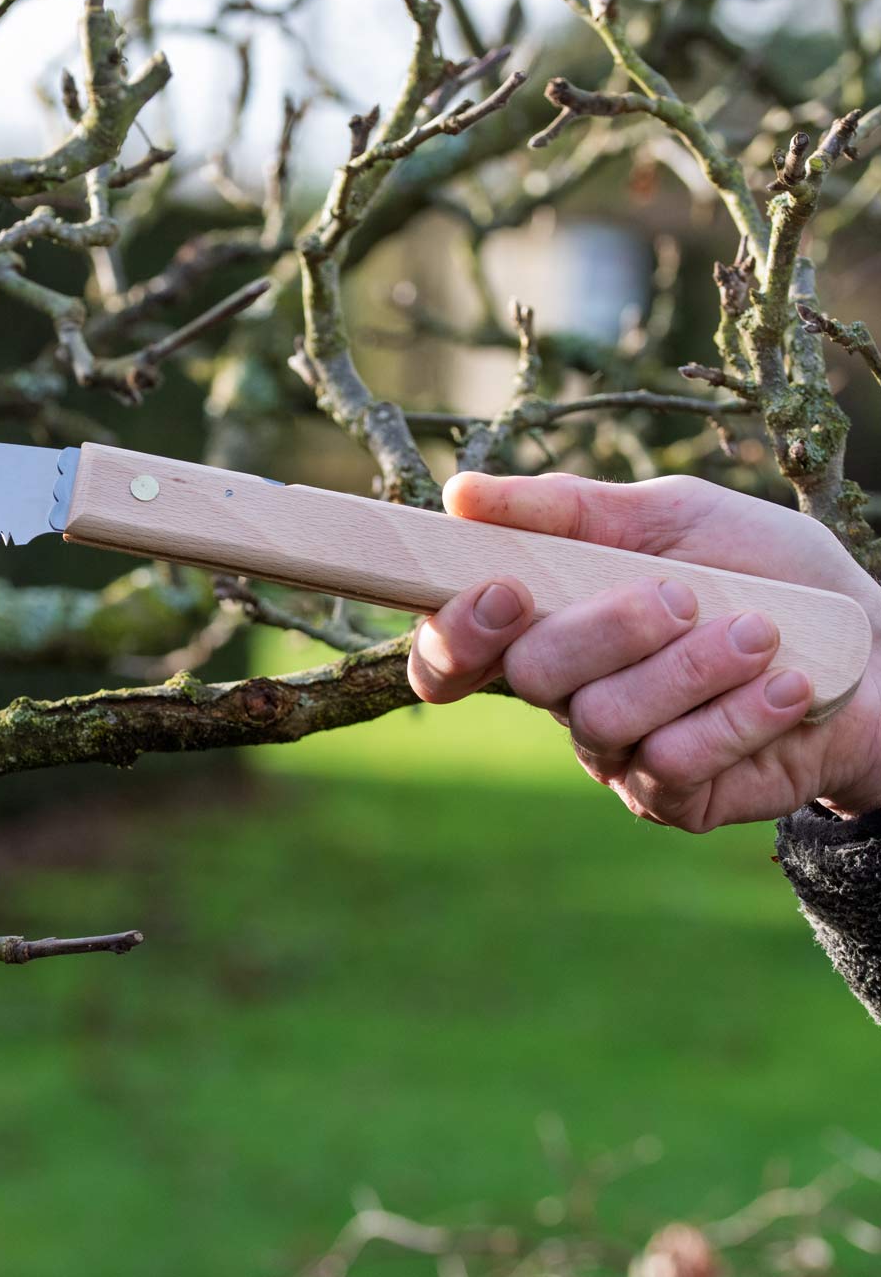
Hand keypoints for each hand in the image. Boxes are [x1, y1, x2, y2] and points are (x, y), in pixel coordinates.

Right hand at [407, 472, 880, 829]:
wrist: (874, 650)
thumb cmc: (760, 571)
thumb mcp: (672, 515)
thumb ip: (569, 508)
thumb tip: (460, 494)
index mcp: (547, 622)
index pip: (453, 652)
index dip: (455, 633)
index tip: (505, 592)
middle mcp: (565, 692)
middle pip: (531, 675)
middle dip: (606, 630)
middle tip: (678, 596)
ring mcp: (613, 752)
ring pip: (603, 720)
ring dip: (690, 669)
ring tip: (760, 632)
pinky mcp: (670, 798)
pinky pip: (670, 763)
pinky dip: (735, 717)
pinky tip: (787, 687)